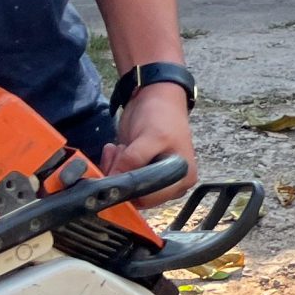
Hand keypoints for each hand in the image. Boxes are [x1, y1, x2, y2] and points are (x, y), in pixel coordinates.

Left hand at [102, 83, 199, 202]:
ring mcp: (156, 177)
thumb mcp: (149, 137)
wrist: (155, 95)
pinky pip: (121, 179)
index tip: (116, 170)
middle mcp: (172, 183)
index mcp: (182, 178)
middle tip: (118, 153)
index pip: (151, 198)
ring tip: (118, 148)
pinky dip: (114, 166)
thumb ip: (133, 161)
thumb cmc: (161, 115)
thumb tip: (111, 183)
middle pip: (137, 196)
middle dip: (121, 177)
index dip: (129, 189)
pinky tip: (117, 148)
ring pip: (126, 188)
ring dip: (115, 169)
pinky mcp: (141, 171)